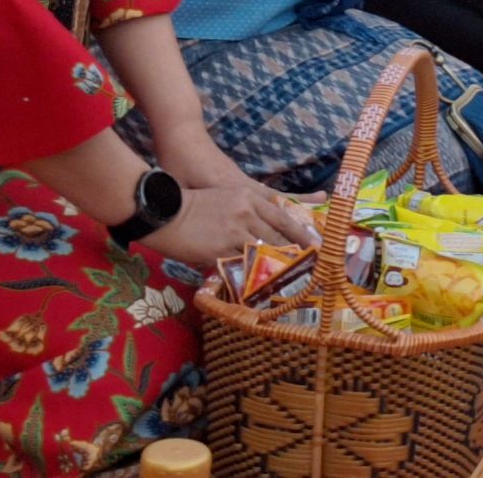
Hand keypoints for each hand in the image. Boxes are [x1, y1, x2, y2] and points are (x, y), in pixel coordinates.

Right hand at [142, 180, 319, 266]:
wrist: (165, 211)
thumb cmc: (194, 204)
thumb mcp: (227, 198)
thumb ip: (247, 212)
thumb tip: (263, 232)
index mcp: (250, 197)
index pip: (284, 217)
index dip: (301, 234)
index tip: (316, 246)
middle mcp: (246, 212)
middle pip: (278, 237)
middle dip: (295, 254)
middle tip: (309, 268)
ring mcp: (234, 232)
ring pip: (262, 253)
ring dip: (275, 268)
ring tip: (289, 281)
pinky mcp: (220, 250)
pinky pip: (240, 267)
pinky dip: (250, 277)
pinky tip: (259, 286)